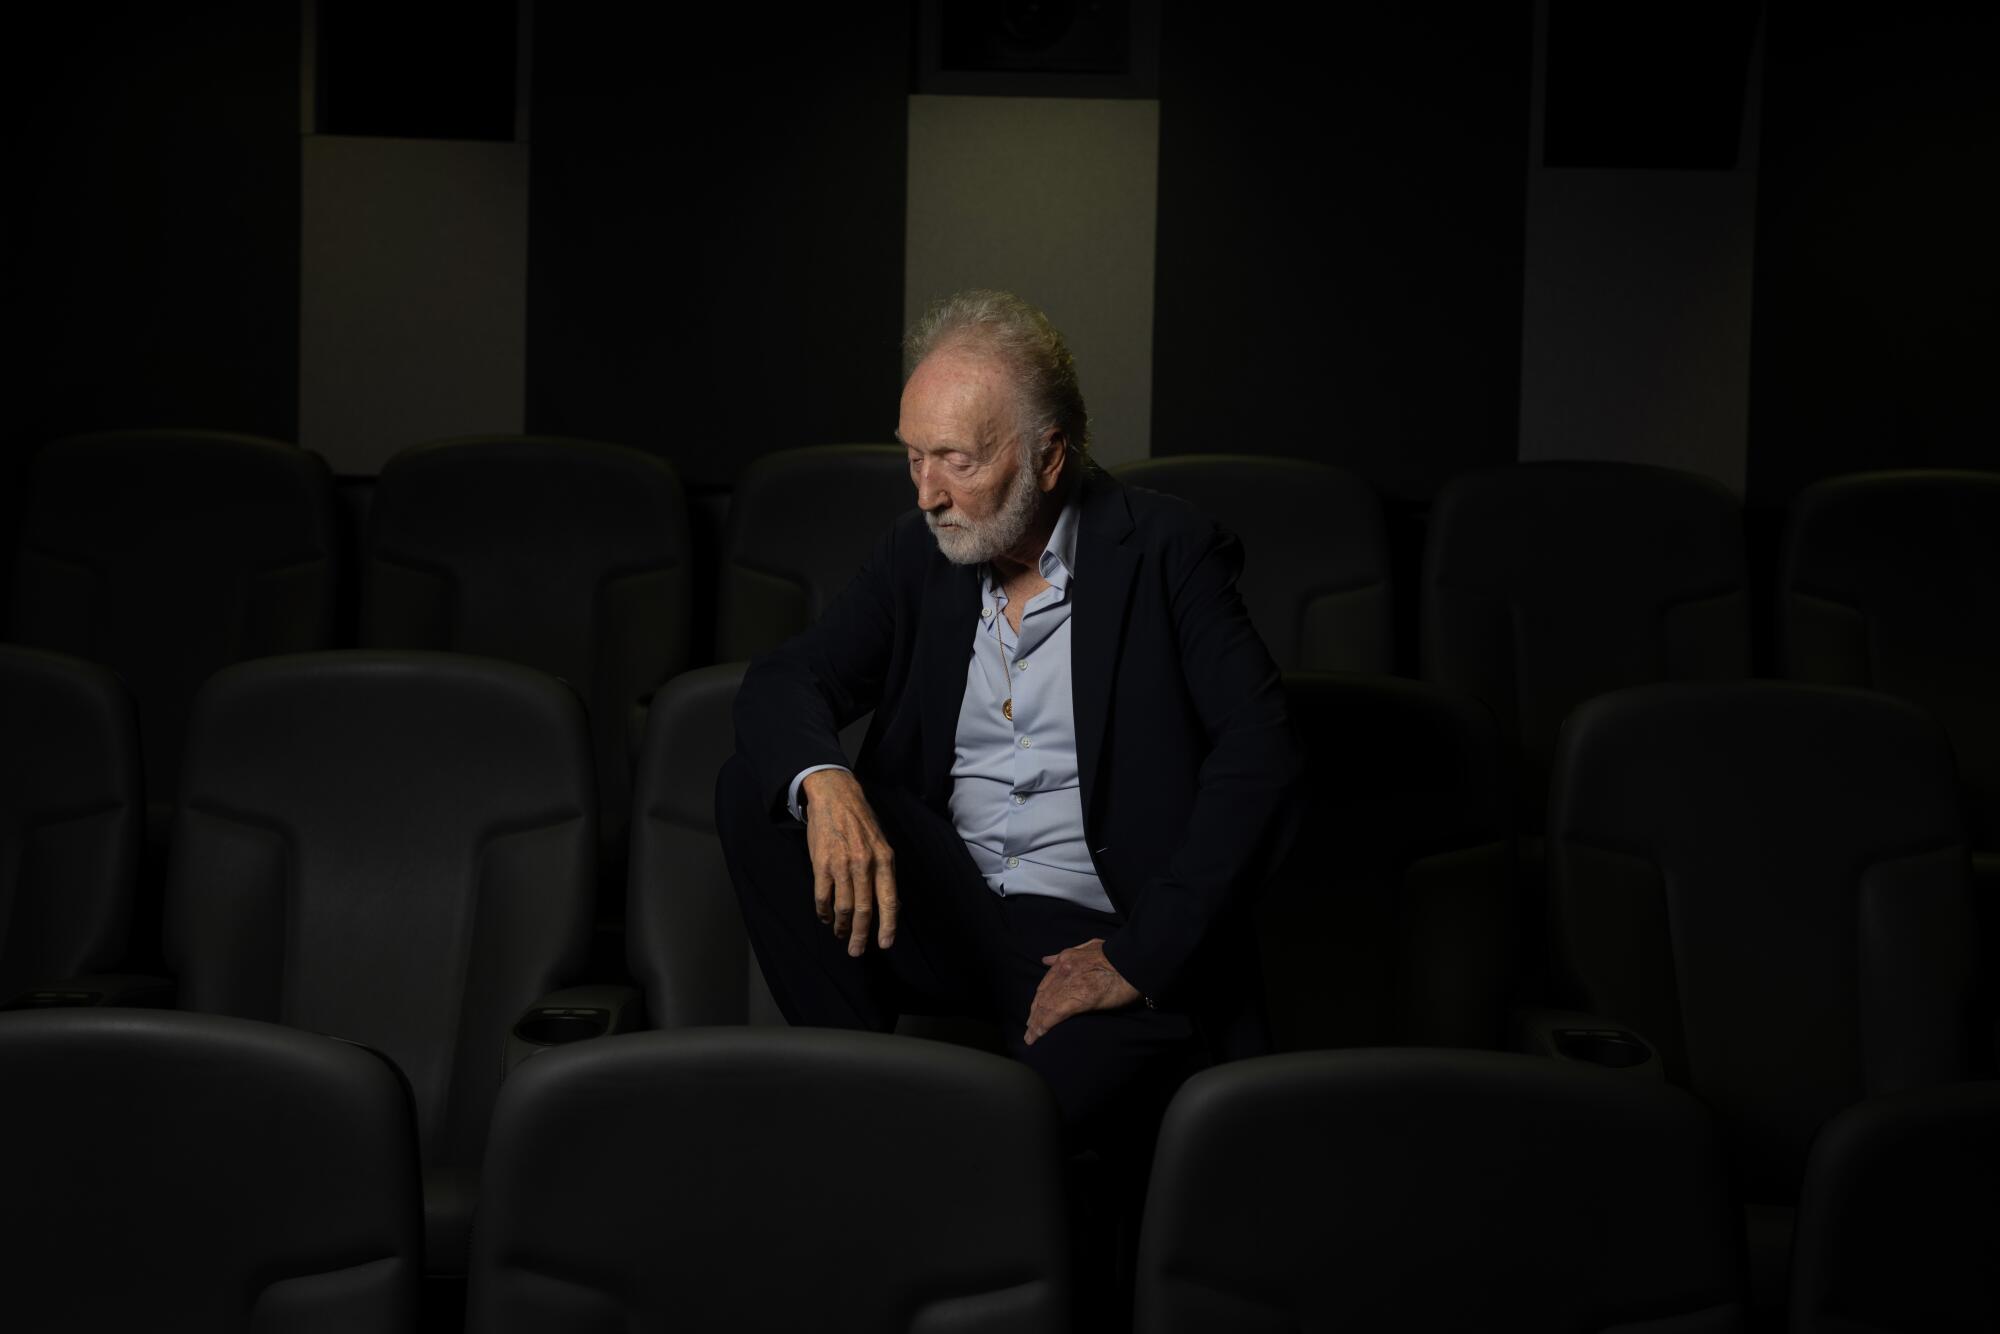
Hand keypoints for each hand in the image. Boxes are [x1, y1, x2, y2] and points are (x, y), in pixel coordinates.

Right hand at [801, 770, 897, 956]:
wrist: (836, 798)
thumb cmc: (862, 823)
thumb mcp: (882, 844)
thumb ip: (885, 873)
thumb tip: (892, 905)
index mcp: (884, 861)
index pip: (889, 901)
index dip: (888, 926)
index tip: (884, 944)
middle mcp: (865, 865)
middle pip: (864, 910)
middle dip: (861, 935)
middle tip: (856, 951)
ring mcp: (842, 865)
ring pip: (843, 907)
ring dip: (842, 926)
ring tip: (841, 935)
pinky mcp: (821, 864)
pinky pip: (822, 896)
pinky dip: (823, 912)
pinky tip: (825, 917)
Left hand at [1023, 938, 1139, 1044]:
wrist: (1134, 960)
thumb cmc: (1119, 955)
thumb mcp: (1090, 946)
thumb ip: (1067, 953)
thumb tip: (1046, 959)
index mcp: (1066, 959)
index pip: (1046, 982)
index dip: (1039, 998)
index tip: (1035, 1010)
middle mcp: (1064, 970)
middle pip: (1043, 996)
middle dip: (1034, 1013)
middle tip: (1029, 1028)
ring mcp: (1070, 984)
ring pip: (1045, 1007)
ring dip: (1035, 1024)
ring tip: (1030, 1038)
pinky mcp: (1078, 999)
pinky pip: (1054, 1015)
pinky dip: (1044, 1026)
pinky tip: (1038, 1035)